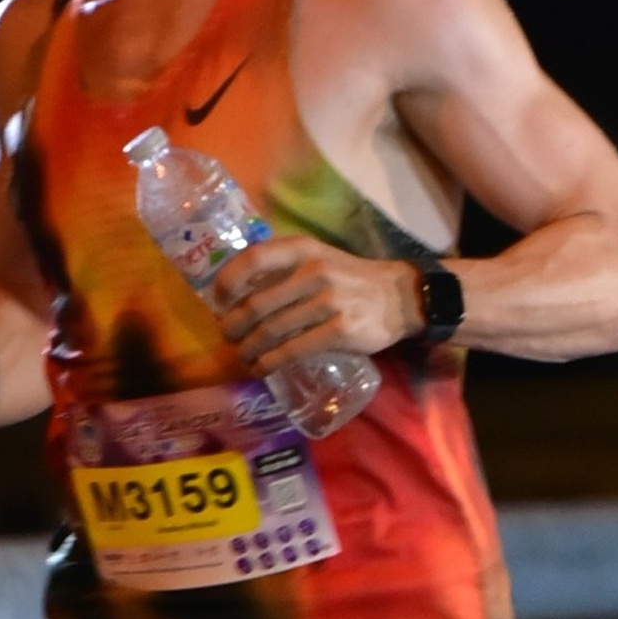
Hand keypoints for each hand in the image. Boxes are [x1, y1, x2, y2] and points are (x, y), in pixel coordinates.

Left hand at [210, 237, 420, 370]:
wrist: (400, 298)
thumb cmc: (350, 279)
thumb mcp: (319, 259)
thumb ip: (283, 269)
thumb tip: (236, 294)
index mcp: (303, 250)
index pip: (253, 259)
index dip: (227, 281)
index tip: (217, 301)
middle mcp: (314, 271)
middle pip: (256, 304)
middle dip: (233, 326)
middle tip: (228, 337)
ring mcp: (329, 302)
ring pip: (271, 331)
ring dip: (249, 349)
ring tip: (243, 356)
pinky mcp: (340, 331)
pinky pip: (293, 351)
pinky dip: (270, 363)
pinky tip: (262, 368)